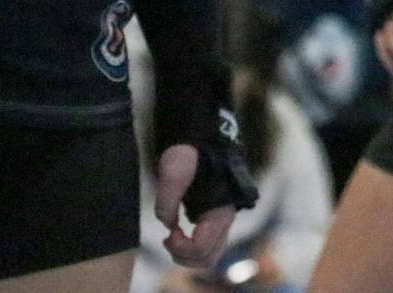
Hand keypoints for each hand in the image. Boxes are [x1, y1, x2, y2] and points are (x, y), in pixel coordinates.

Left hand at [156, 143, 236, 267]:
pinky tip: (178, 233)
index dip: (181, 248)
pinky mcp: (214, 215)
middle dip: (185, 257)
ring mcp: (221, 218)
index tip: (167, 234)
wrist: (199, 135)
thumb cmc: (188, 151)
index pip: (202, 248)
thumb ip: (166, 204)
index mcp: (220, 211)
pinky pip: (208, 243)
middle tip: (168, 241)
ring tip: (172, 241)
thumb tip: (169, 226)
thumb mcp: (172, 174)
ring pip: (210, 254)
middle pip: (209, 257)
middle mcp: (225, 219)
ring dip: (190, 256)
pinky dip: (193, 248)